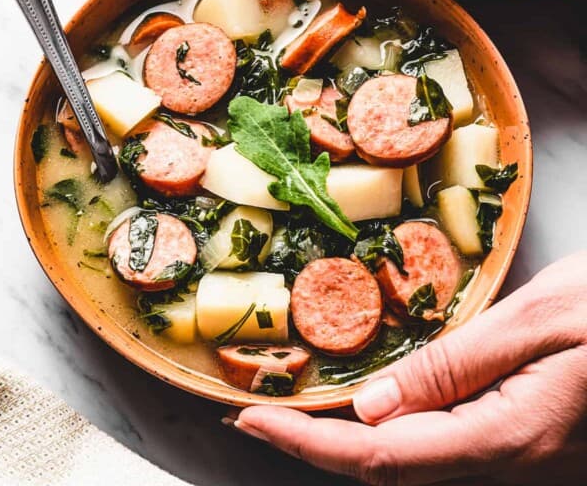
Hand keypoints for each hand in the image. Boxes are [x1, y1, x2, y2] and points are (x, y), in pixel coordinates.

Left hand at [231, 253, 586, 484]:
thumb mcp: (540, 322)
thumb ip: (456, 369)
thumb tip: (371, 409)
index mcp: (506, 437)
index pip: (378, 456)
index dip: (306, 443)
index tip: (250, 421)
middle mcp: (508, 462)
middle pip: (389, 468)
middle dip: (318, 442)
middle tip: (265, 408)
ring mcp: (520, 460)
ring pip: (415, 461)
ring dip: (352, 435)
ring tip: (303, 401)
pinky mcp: (527, 444)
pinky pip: (447, 444)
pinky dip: (397, 425)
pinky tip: (377, 398)